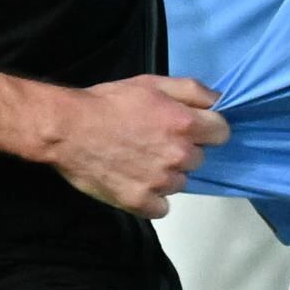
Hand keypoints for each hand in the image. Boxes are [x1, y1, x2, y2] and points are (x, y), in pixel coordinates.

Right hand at [46, 75, 228, 216]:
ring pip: (180, 183)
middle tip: (154, 142)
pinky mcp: (141, 202)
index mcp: (185, 124)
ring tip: (139, 161)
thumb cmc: (109, 102)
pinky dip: (151, 198)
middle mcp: (178, 155)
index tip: (187, 128)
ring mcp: (160, 182)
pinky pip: (161, 207)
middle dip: (182, 151)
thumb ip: (192, 89)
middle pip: (198, 159)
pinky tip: (134, 182)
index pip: (221, 133)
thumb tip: (218, 101)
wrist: (68, 129)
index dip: (206, 129)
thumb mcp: (152, 82)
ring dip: (166, 175)